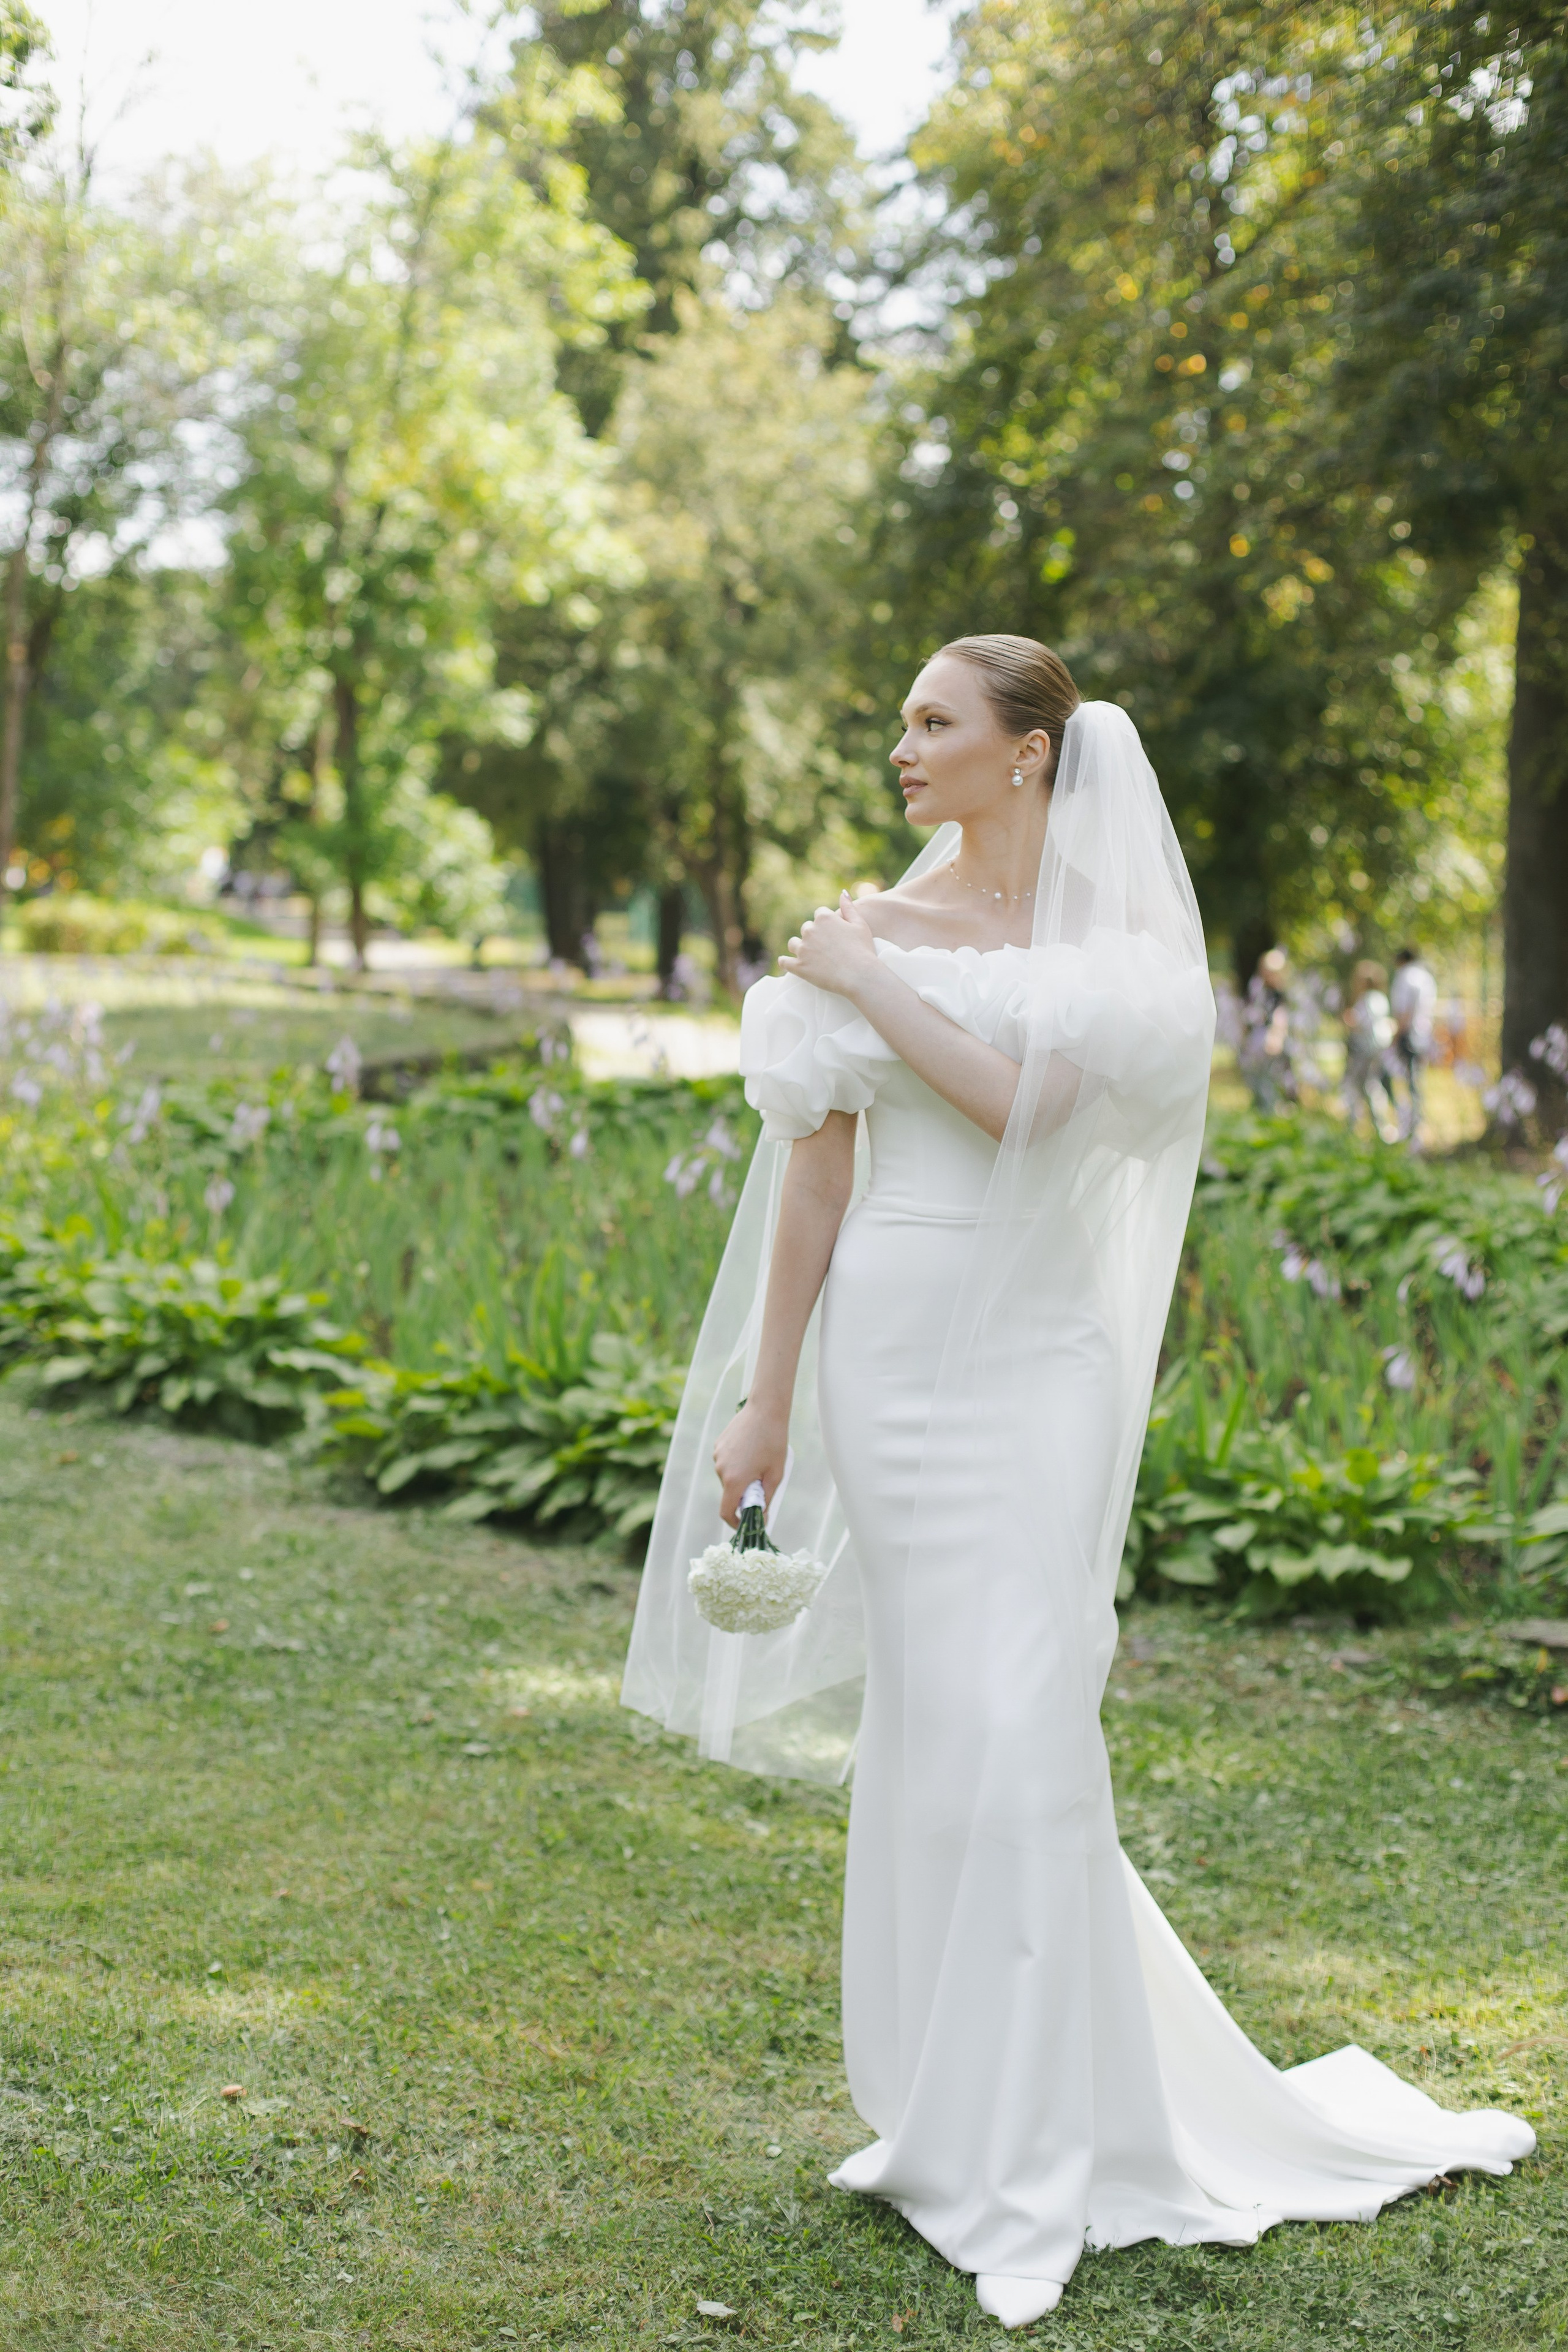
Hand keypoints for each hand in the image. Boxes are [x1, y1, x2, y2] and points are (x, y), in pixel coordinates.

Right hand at [713, 1399, 788, 1526]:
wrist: (765, 1410)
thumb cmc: (774, 1442)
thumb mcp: (775, 1474)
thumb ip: (766, 1498)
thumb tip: (762, 1517)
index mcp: (734, 1480)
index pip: (726, 1511)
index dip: (735, 1522)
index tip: (745, 1523)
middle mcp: (721, 1469)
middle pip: (729, 1492)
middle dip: (744, 1494)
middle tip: (762, 1483)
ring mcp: (718, 1456)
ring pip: (729, 1476)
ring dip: (741, 1477)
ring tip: (759, 1461)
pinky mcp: (719, 1445)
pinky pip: (727, 1462)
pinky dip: (737, 1463)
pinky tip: (752, 1450)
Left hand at [779, 891, 880, 998]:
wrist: (859, 975)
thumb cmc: (863, 949)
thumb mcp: (860, 924)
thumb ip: (849, 907)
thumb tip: (842, 892)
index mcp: (824, 918)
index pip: (819, 914)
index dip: (826, 923)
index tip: (831, 932)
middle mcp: (810, 930)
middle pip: (806, 928)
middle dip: (813, 935)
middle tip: (823, 947)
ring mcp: (803, 949)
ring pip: (793, 943)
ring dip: (799, 946)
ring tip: (807, 954)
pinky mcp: (799, 966)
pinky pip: (785, 962)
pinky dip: (784, 961)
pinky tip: (786, 962)